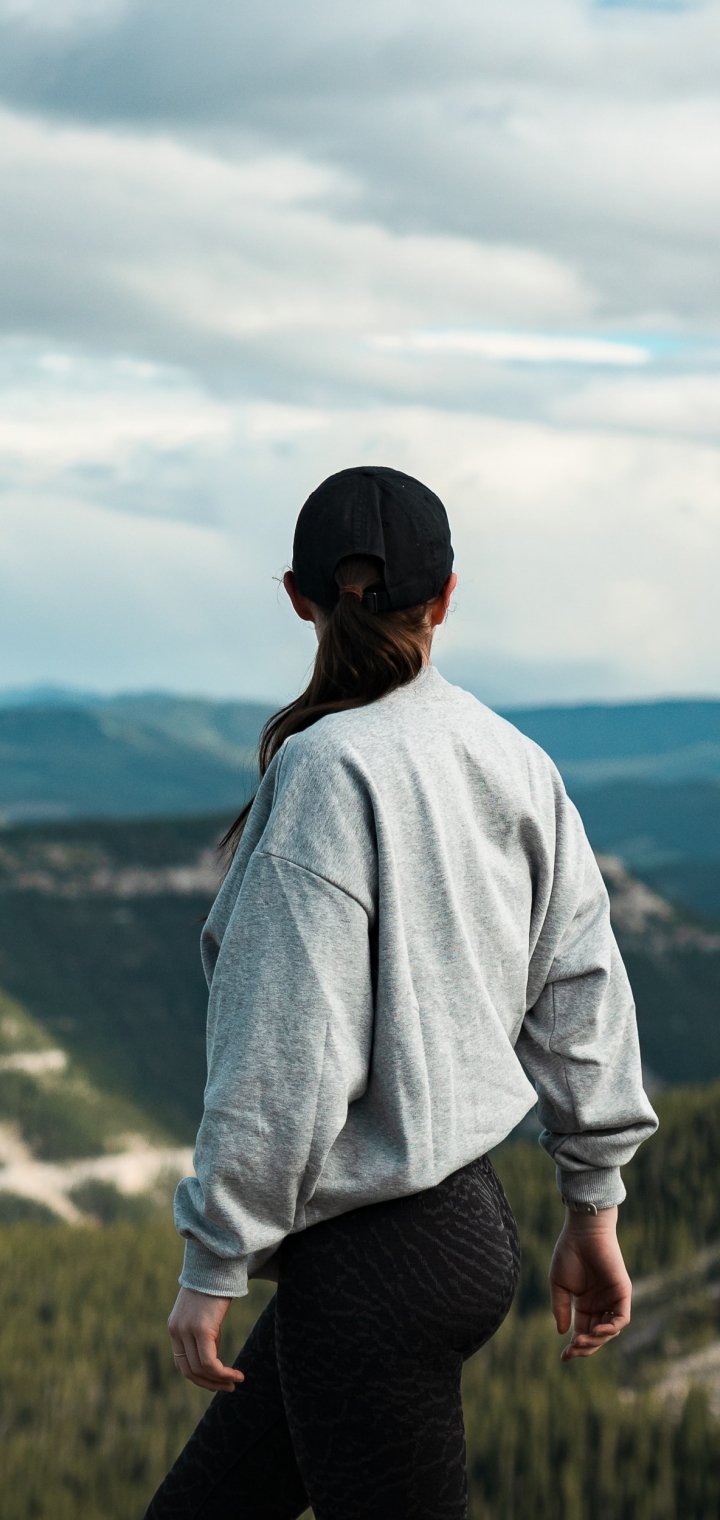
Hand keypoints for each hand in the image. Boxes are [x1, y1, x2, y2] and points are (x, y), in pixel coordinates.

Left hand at [167, 1286, 245, 1392]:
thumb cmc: (215, 1283)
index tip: (217, 1380)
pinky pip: (210, 1362)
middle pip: (189, 1371)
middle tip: (228, 1387)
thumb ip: (205, 1331)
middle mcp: (177, 1331)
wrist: (216, 1262)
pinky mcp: (201, 1329)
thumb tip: (213, 1353)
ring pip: (200, 1369)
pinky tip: (236, 1374)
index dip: (199, 1376)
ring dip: (219, 1381)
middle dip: (209, 1383)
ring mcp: (187, 1330)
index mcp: (175, 1327)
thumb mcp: (205, 1311)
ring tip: (236, 1382)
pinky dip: (223, 1373)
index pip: (182, 1362)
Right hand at [549, 1207, 631, 1361]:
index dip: (575, 1346)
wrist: (582, 1232)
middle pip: (597, 1335)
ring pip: (610, 1330)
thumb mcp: (559, 1285)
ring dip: (597, 1340)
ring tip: (580, 1340)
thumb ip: (561, 1309)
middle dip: (585, 1346)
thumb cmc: (569, 1253)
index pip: (583, 1331)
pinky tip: (597, 1330)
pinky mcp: (623, 1292)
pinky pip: (621, 1318)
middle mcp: (600, 1304)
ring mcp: (612, 1299)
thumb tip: (563, 1333)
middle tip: (572, 1350)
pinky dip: (611, 1328)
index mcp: (585, 1303)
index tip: (563, 1357)